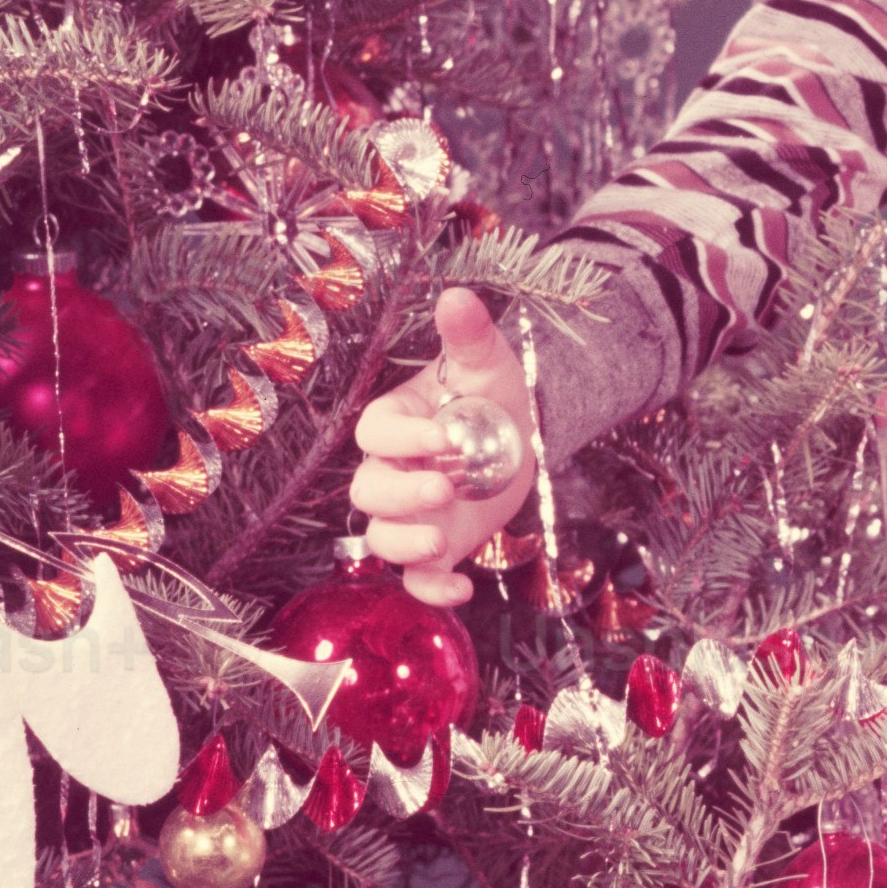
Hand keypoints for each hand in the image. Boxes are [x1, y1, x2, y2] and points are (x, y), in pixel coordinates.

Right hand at [348, 281, 536, 602]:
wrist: (517, 438)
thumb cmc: (490, 395)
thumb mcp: (486, 364)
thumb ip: (468, 335)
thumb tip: (456, 295)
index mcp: (394, 423)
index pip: (375, 433)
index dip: (403, 438)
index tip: (445, 436)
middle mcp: (391, 470)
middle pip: (368, 492)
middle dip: (401, 495)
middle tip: (445, 488)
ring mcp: (410, 513)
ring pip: (381, 538)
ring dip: (405, 545)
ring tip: (442, 541)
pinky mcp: (436, 545)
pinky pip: (417, 579)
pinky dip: (433, 591)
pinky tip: (461, 592)